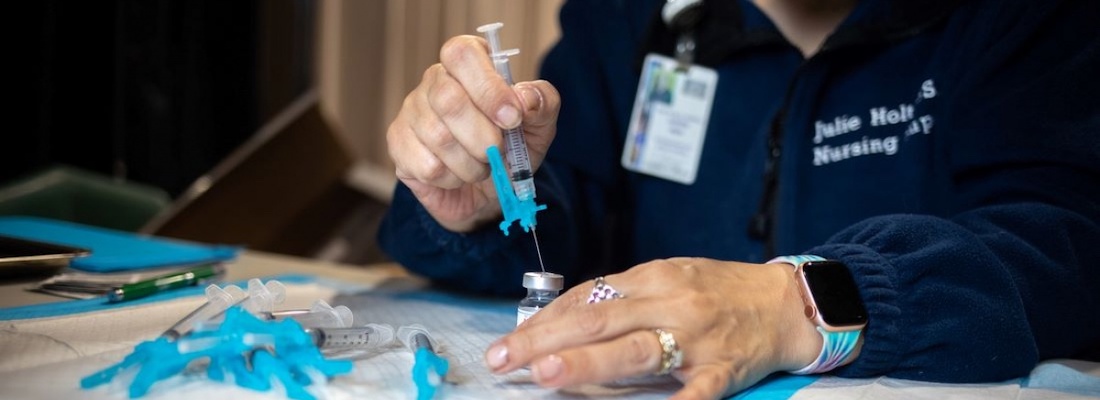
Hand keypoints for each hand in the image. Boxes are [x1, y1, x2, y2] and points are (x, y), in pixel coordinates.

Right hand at [386, 34, 559, 231]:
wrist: (488, 192)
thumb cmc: (511, 149)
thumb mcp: (539, 126)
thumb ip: (542, 103)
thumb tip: (525, 98)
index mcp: (468, 65)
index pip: (462, 54)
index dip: (488, 87)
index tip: (512, 118)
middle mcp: (434, 81)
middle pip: (449, 100)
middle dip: (483, 136)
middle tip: (498, 151)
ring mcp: (411, 111)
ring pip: (438, 138)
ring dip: (472, 164)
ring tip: (481, 166)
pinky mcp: (399, 143)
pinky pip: (427, 166)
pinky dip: (452, 180)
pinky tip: (457, 176)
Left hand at [484, 258, 826, 399]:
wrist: (785, 301)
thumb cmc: (719, 290)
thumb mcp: (669, 278)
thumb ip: (622, 298)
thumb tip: (563, 320)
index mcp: (654, 278)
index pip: (588, 298)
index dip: (545, 319)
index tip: (511, 339)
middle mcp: (671, 304)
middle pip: (600, 321)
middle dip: (546, 339)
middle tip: (505, 357)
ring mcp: (697, 339)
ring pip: (636, 350)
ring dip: (588, 363)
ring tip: (546, 372)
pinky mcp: (724, 371)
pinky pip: (695, 393)